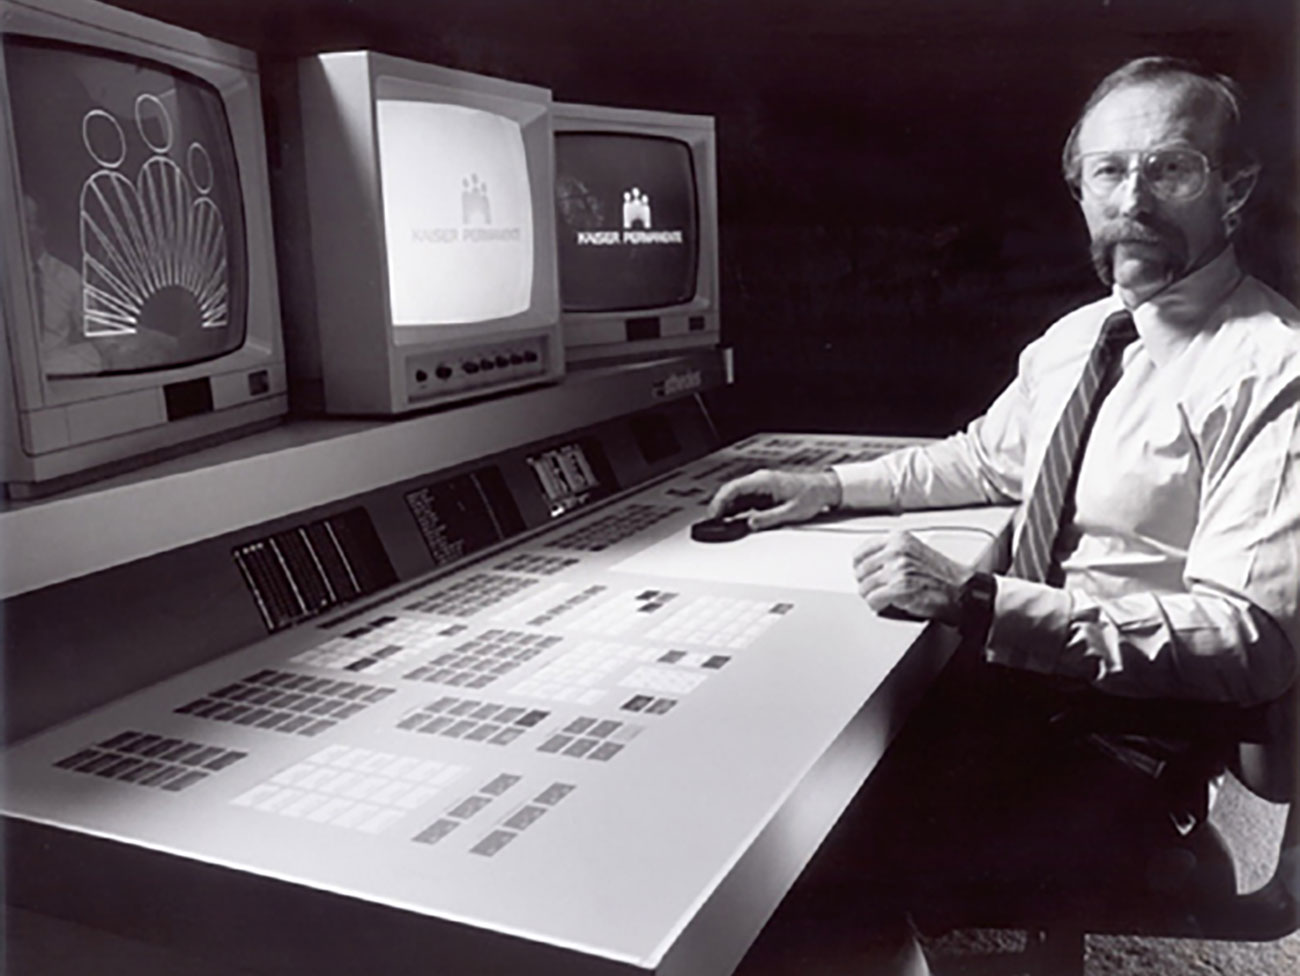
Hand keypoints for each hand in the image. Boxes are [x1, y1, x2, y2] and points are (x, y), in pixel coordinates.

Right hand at [707, 468, 840, 530]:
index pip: (734, 488)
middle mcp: (760, 481)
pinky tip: (733, 520)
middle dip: (719, 506)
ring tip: (720, 524)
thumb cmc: (811, 495)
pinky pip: (744, 500)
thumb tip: (750, 524)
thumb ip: (769, 518)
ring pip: (736, 496)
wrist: (823, 489)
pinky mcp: (763, 493)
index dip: (720, 501)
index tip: (713, 514)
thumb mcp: (791, 511)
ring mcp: (760, 486)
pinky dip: (736, 509)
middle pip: (731, 491)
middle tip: (712, 522)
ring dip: (726, 509)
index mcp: (764, 481)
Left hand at [852, 530, 972, 623]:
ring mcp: (897, 569)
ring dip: (872, 596)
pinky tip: (886, 606)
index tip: (862, 573)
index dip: (860, 566)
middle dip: (866, 583)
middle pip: (860, 571)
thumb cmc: (944, 575)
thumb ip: (893, 552)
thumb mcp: (915, 551)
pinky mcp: (899, 588)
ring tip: (883, 599)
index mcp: (899, 539)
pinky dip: (877, 606)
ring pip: (864, 587)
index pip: (861, 552)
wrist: (962, 591)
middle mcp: (896, 551)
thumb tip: (870, 563)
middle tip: (875, 590)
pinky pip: (873, 600)